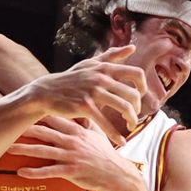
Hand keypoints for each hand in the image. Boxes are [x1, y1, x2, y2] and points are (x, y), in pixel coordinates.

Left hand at [8, 116, 140, 190]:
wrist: (117, 175)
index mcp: (77, 130)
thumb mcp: (97, 135)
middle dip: (25, 129)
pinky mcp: (71, 171)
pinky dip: (34, 172)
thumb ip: (85, 124)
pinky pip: (49, 171)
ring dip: (24, 149)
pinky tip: (21, 172)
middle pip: (44, 131)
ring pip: (43, 151)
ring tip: (8, 148)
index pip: (54, 117)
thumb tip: (78, 113)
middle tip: (8, 126)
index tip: (23, 108)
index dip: (38, 112)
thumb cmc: (105, 156)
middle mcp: (72, 141)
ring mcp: (71, 156)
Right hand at [28, 45, 146, 145]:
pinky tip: (121, 142)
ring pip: (124, 107)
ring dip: (131, 120)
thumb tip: (132, 48)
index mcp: (105, 68)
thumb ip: (112, 56)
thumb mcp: (91, 64)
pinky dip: (115, 134)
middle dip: (137, 108)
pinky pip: (106, 122)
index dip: (143, 87)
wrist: (47, 92)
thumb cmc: (71, 78)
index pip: (136, 74)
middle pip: (133, 94)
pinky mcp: (85, 106)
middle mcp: (101, 78)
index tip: (140, 97)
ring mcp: (93, 92)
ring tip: (131, 126)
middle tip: (134, 116)